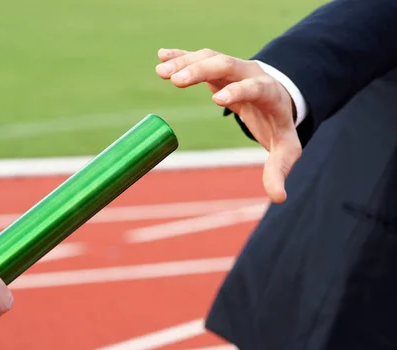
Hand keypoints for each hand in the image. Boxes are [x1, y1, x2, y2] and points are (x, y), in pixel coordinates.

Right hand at [156, 48, 300, 202]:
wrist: (278, 100)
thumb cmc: (278, 127)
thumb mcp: (284, 150)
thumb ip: (278, 171)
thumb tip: (278, 198)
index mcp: (269, 94)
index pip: (256, 88)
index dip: (239, 91)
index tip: (218, 100)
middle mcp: (251, 74)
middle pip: (227, 64)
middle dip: (202, 70)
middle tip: (177, 81)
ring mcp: (234, 67)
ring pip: (209, 57)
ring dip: (185, 62)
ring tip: (161, 72)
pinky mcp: (219, 66)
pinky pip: (199, 57)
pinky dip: (181, 56)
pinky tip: (161, 56)